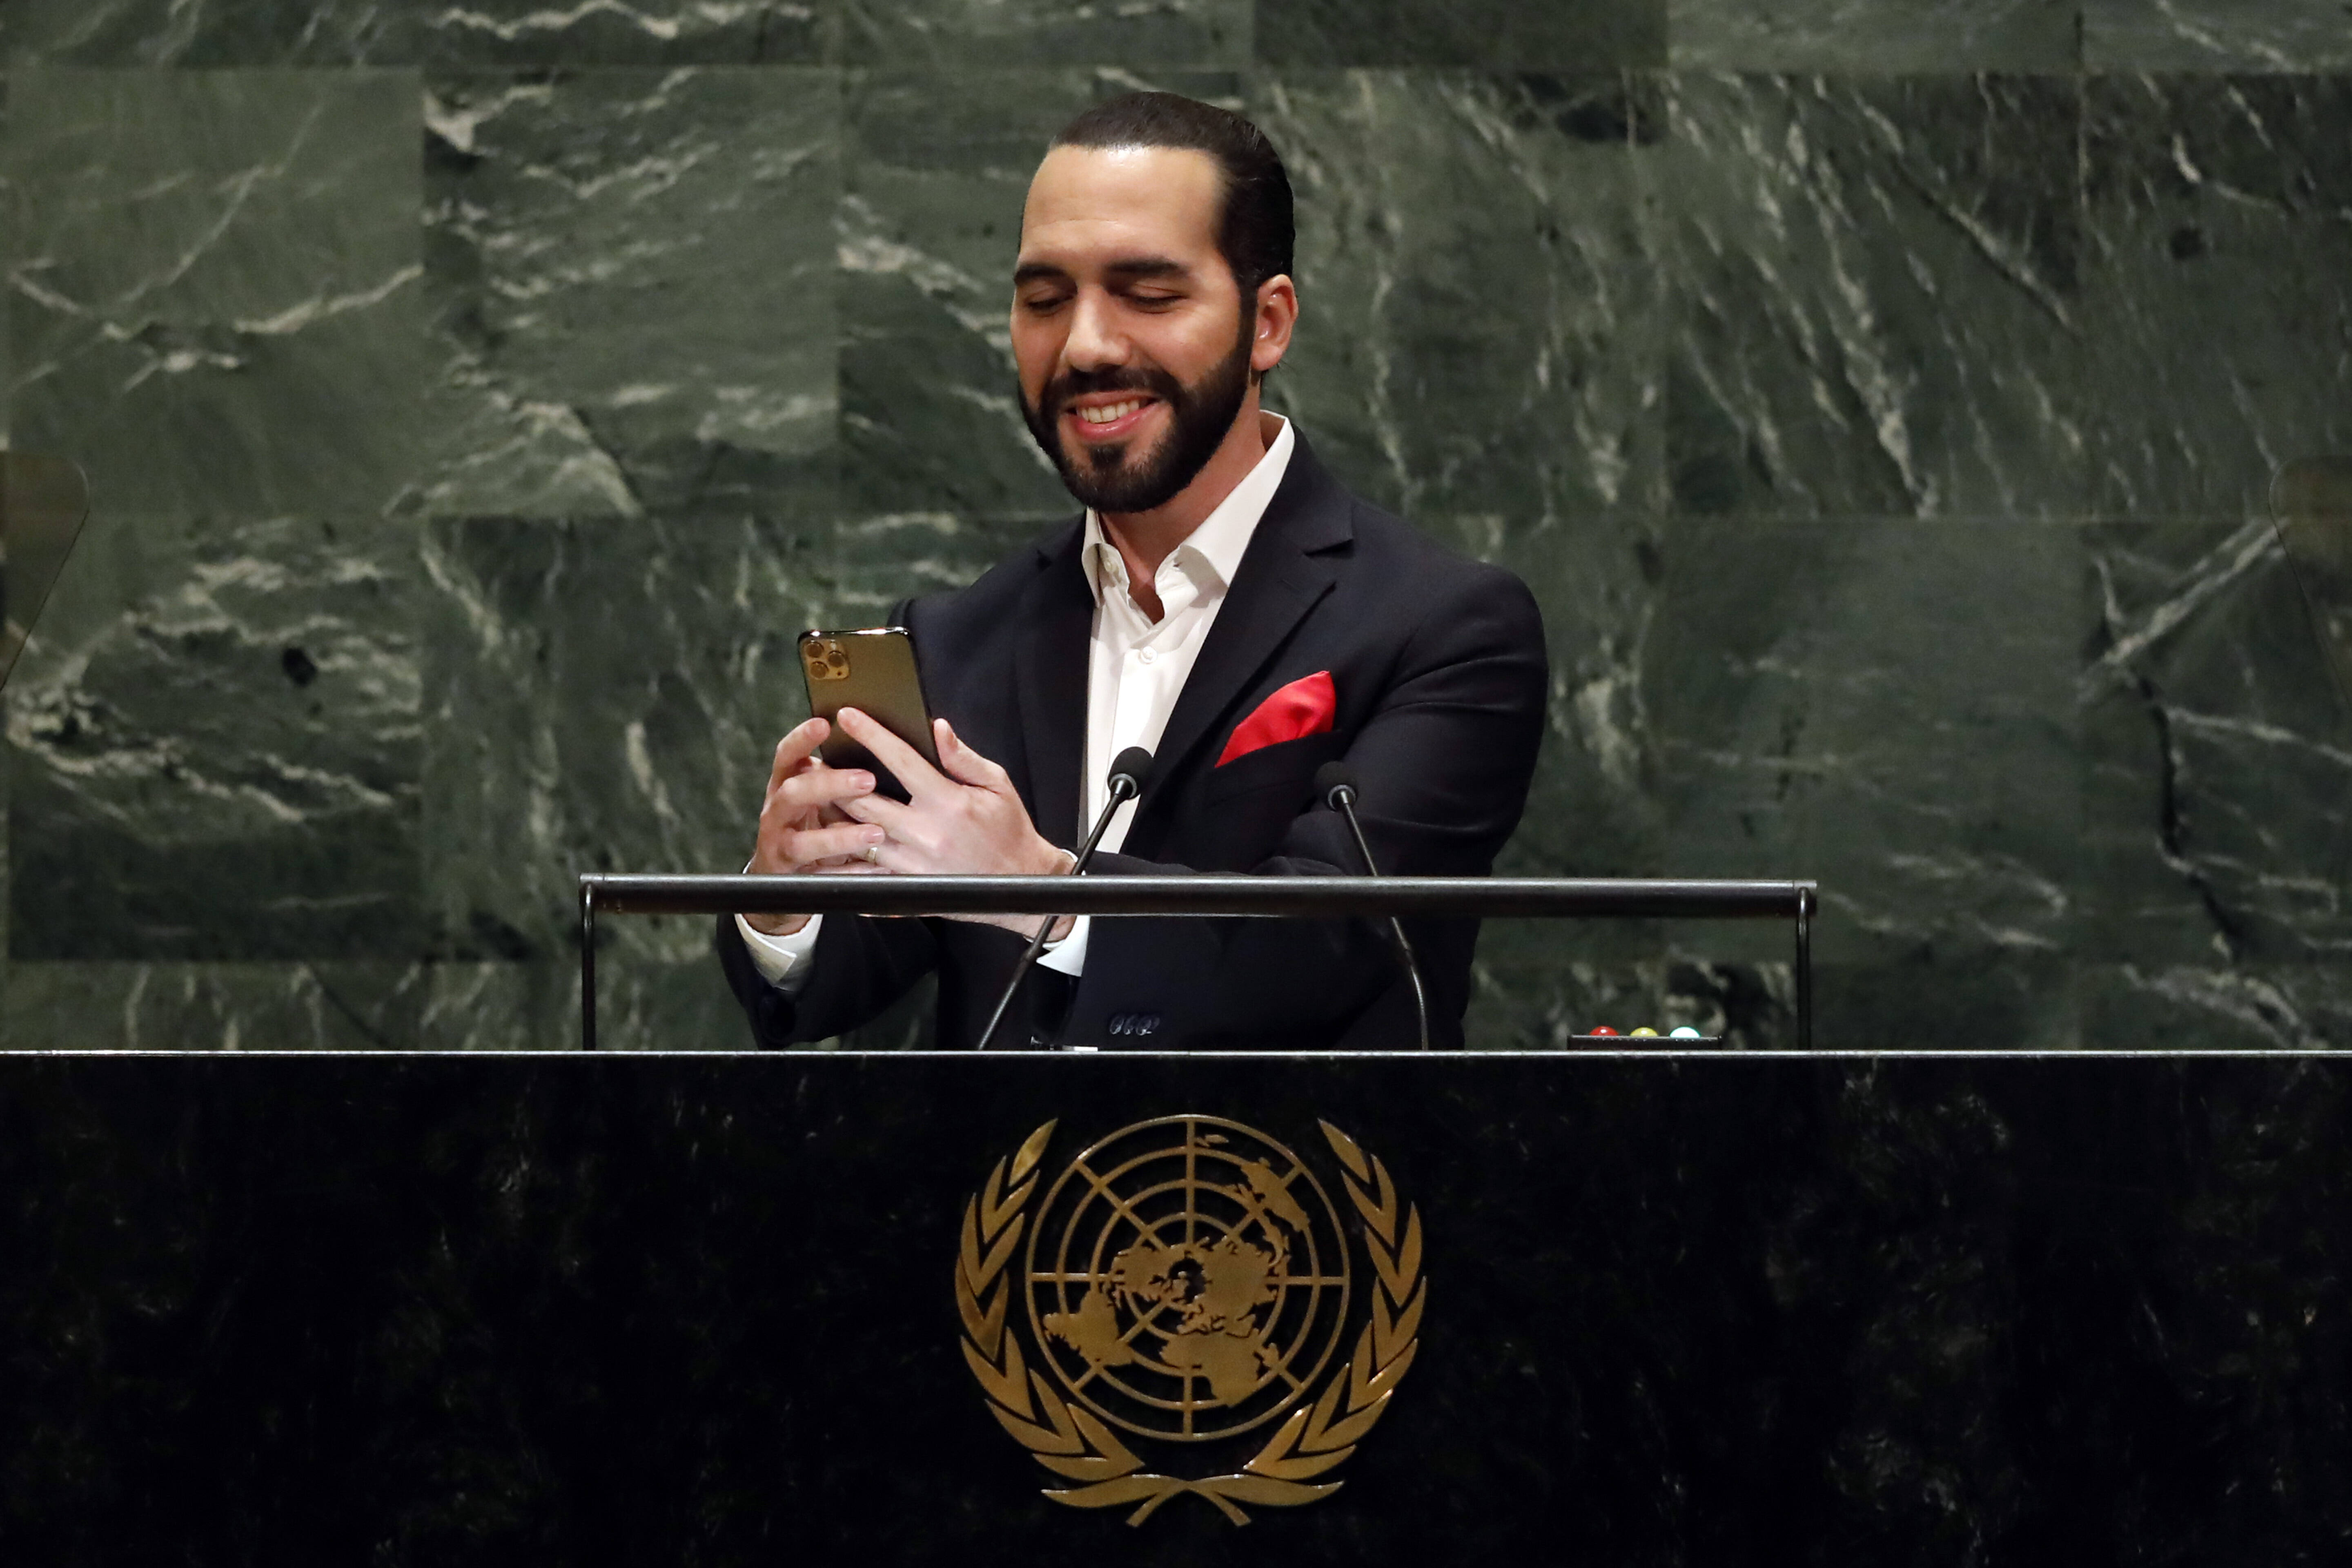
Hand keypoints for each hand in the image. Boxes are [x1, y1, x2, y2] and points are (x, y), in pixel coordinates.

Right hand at [743, 716, 888, 936]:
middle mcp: (777, 812)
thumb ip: (835, 778)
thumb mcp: (816, 798)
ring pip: (803, 841)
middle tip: (867, 779)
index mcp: (785, 785)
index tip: (824, 723)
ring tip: (875, 833)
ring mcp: (780, 846)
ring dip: (840, 837)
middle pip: (794, 792)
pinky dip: (847, 873)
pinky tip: (872, 869)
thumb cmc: (809, 826)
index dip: (801, 739)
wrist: (778, 881)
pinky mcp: (791, 877)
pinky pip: (819, 876)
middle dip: (829, 784)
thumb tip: (878, 753)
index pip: (787, 757)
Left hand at [831, 709, 1073, 937]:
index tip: (846, 716)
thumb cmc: (1009, 829)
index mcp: (948, 802)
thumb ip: (963, 757)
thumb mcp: (997, 785)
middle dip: (834, 778)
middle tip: (812, 761)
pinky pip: (864, 876)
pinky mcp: (908, 888)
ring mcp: (913, 864)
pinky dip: (840, 864)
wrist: (1023, 882)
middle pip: (864, 801)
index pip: (901, 760)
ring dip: (830, 818)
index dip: (871, 735)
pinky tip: (822, 849)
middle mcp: (926, 833)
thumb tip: (937, 727)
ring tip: (810, 799)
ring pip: (856, 837)